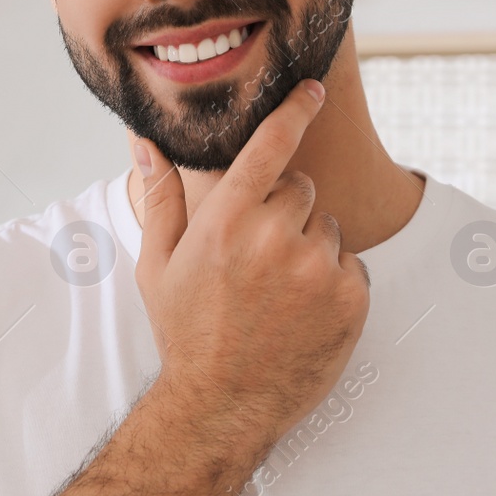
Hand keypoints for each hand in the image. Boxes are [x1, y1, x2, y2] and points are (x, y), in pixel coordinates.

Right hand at [131, 80, 370, 445]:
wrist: (223, 405)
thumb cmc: (185, 332)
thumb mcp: (157, 265)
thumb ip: (159, 198)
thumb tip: (144, 143)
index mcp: (224, 222)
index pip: (270, 146)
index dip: (294, 110)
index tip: (313, 90)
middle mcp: (272, 237)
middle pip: (300, 189)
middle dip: (283, 211)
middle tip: (256, 257)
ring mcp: (316, 269)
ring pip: (326, 228)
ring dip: (308, 247)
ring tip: (277, 291)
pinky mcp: (351, 298)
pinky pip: (351, 266)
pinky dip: (333, 282)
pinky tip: (302, 311)